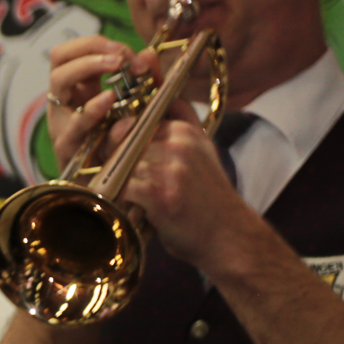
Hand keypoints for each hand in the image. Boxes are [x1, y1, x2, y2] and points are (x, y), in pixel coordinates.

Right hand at [44, 34, 144, 171]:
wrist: (123, 194)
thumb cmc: (129, 148)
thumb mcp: (140, 110)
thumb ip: (144, 84)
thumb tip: (148, 54)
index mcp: (81, 91)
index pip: (72, 51)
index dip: (94, 42)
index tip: (125, 50)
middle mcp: (67, 104)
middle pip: (59, 59)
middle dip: (91, 50)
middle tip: (120, 57)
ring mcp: (63, 125)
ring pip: (58, 83)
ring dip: (87, 67)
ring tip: (115, 66)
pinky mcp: (68, 150)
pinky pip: (71, 126)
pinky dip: (90, 110)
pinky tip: (109, 101)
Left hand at [99, 109, 256, 269]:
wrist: (229, 234)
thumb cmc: (209, 198)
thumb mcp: (203, 153)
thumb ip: (182, 128)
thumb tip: (158, 109)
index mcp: (187, 132)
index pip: (140, 119)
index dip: (122, 135)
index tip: (118, 152)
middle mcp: (180, 145)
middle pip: (126, 142)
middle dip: (114, 160)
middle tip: (115, 177)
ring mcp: (170, 168)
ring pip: (121, 165)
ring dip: (117, 182)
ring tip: (126, 196)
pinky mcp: (159, 194)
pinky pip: (122, 188)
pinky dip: (121, 200)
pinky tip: (131, 208)